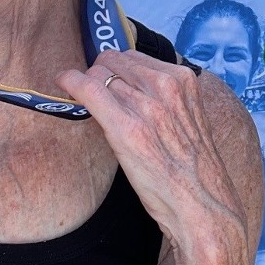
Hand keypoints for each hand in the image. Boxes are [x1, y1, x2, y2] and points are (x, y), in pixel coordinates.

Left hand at [57, 51, 248, 261]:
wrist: (202, 207)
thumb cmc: (194, 171)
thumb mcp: (188, 120)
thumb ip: (166, 98)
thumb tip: (130, 87)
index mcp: (183, 80)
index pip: (134, 57)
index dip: (116, 69)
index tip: (108, 81)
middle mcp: (165, 86)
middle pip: (113, 61)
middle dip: (99, 73)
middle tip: (94, 94)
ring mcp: (146, 106)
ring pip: (99, 74)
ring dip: (87, 84)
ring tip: (85, 100)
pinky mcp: (125, 128)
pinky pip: (88, 89)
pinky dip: (71, 82)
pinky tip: (62, 81)